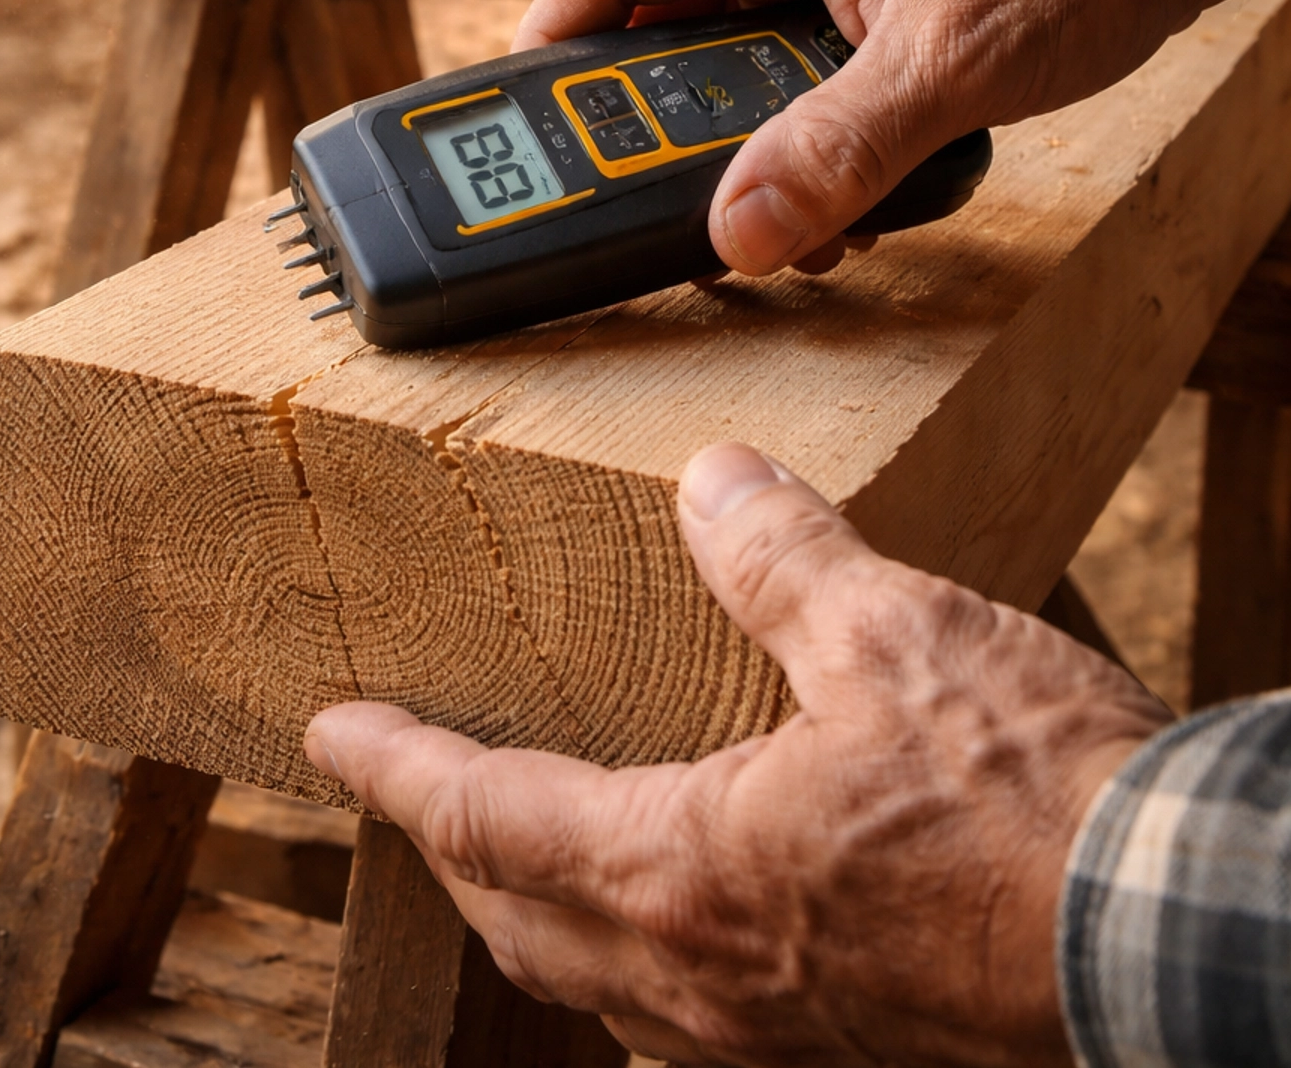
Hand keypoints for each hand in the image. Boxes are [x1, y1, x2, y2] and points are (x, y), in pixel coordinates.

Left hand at [306, 444, 1167, 1065]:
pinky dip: (634, 943)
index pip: (483, 818)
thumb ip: (781, 553)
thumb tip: (712, 481)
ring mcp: (770, 1031)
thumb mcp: (893, 634)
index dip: (396, 769)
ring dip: (537, 903)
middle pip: (518, 918)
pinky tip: (682, 901)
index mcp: (679, 872)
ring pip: (596, 976)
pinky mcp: (842, 1042)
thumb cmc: (1030, 807)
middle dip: (451, 847)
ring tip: (526, 840)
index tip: (328, 734)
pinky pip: (684, 1006)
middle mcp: (699, 975)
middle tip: (415, 782)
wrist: (1163, 942)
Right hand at [514, 0, 1282, 275]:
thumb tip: (734, 231)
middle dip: (658, 124)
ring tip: (783, 219)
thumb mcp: (949, 65)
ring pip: (729, 55)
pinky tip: (843, 194)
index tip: (521, 126)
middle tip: (663, 208)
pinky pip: (792, 67)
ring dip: (742, 143)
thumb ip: (837, 150)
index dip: (549, 41)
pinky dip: (802, 133)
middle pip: (659, 20)